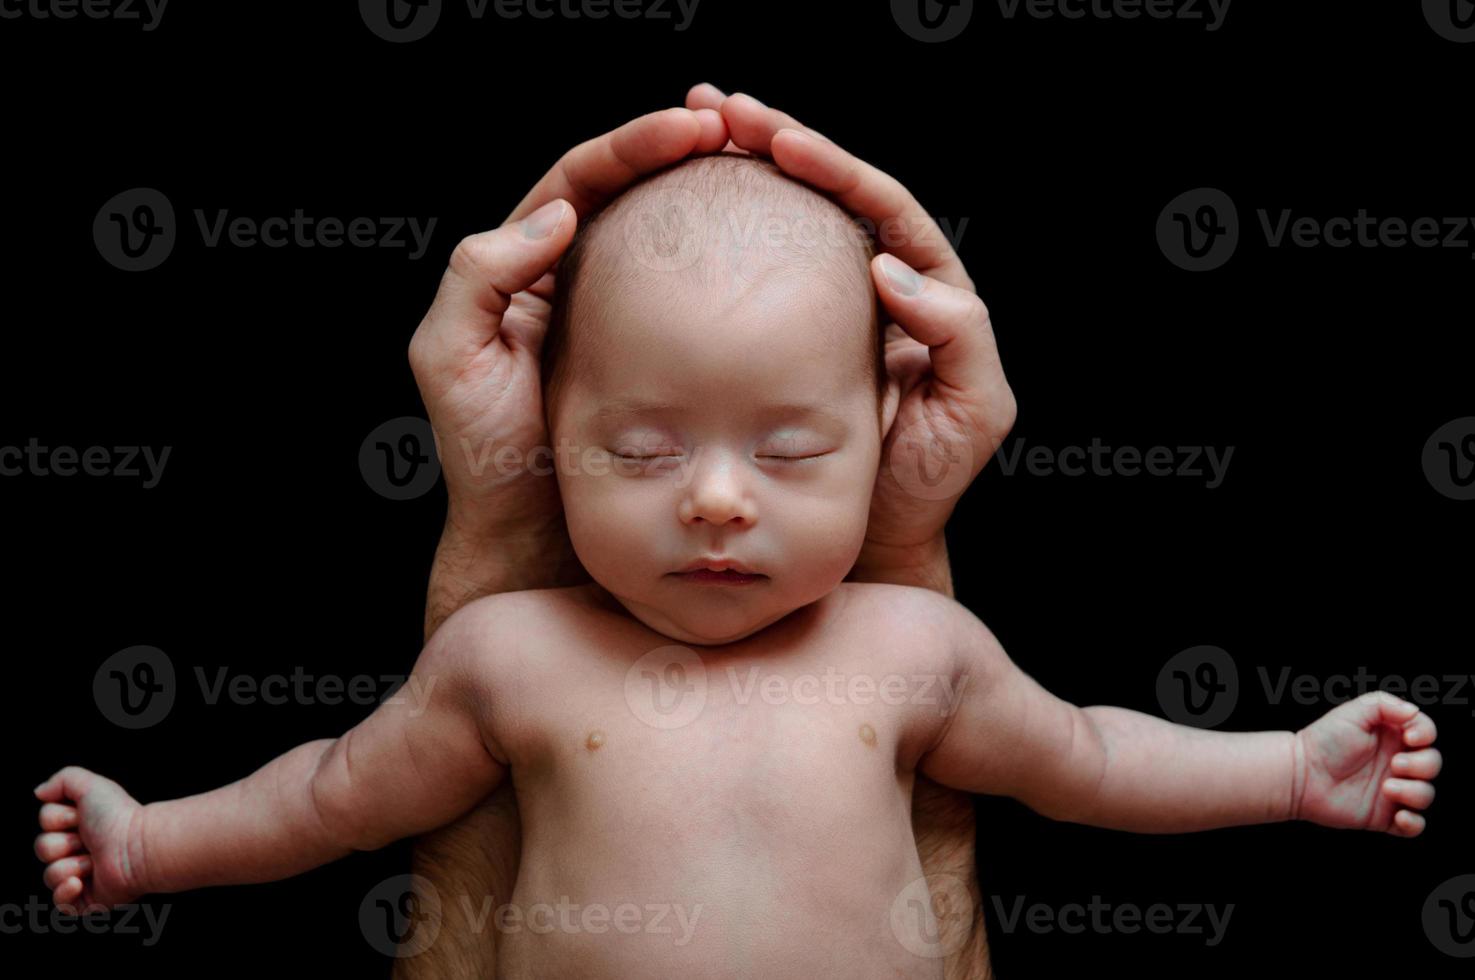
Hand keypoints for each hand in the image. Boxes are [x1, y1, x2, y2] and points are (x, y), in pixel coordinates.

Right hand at [33, 766, 144, 912]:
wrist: (137, 847)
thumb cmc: (118, 817)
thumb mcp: (91, 786)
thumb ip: (63, 779)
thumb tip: (39, 792)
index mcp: (78, 826)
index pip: (45, 823)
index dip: (59, 819)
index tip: (81, 816)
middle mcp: (78, 851)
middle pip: (42, 848)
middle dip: (63, 843)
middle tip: (89, 840)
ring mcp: (82, 877)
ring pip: (49, 875)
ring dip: (71, 865)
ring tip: (96, 861)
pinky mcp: (87, 900)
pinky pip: (60, 905)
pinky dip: (66, 893)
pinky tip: (80, 882)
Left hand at [408, 104, 728, 560]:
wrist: (533, 543)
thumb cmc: (486, 459)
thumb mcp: (452, 358)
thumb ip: (477, 276)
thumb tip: (557, 214)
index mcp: (524, 267)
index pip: (581, 180)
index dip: (633, 144)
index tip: (690, 126)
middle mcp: (578, 282)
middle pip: (634, 192)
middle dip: (685, 152)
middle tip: (739, 131)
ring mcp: (629, 322)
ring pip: (673, 239)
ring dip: (715, 200)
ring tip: (766, 172)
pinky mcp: (671, 362)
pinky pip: (704, 303)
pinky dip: (736, 272)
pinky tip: (770, 256)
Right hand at [687, 86, 1016, 570]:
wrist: (868, 546)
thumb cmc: (922, 490)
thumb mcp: (971, 415)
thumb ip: (960, 338)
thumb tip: (898, 270)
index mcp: (927, 292)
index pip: (882, 206)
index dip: (833, 166)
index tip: (779, 141)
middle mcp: (875, 289)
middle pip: (828, 196)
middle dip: (776, 143)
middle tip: (718, 108)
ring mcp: (821, 312)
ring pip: (784, 224)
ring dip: (741, 173)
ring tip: (688, 129)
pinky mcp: (773, 340)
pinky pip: (748, 274)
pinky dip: (715, 234)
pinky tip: (674, 205)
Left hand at [1293, 692, 1440, 836]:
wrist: (1300, 774)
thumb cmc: (1324, 741)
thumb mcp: (1353, 712)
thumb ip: (1385, 705)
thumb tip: (1414, 712)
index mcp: (1392, 737)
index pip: (1426, 734)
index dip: (1426, 735)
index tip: (1410, 737)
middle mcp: (1396, 763)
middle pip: (1432, 764)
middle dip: (1421, 765)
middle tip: (1395, 764)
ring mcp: (1392, 791)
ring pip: (1425, 795)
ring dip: (1414, 792)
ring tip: (1386, 787)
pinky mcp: (1384, 815)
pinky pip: (1414, 826)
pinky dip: (1413, 823)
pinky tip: (1398, 815)